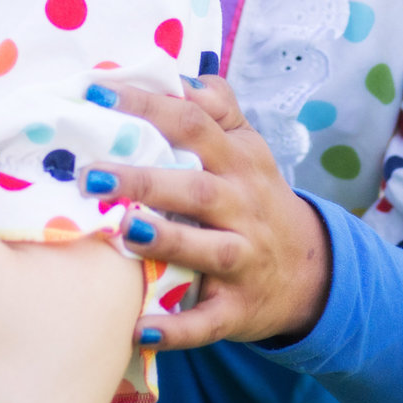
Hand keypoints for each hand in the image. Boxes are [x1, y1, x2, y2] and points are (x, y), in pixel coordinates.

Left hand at [80, 75, 330, 349]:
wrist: (310, 273)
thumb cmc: (253, 198)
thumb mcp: (247, 149)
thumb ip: (216, 108)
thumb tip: (175, 73)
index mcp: (238, 160)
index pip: (193, 122)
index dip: (146, 104)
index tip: (94, 92)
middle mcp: (242, 206)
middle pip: (196, 188)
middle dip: (145, 181)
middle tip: (91, 175)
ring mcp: (244, 259)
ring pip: (208, 250)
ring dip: (166, 241)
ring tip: (123, 231)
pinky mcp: (238, 308)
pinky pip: (208, 321)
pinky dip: (176, 329)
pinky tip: (139, 329)